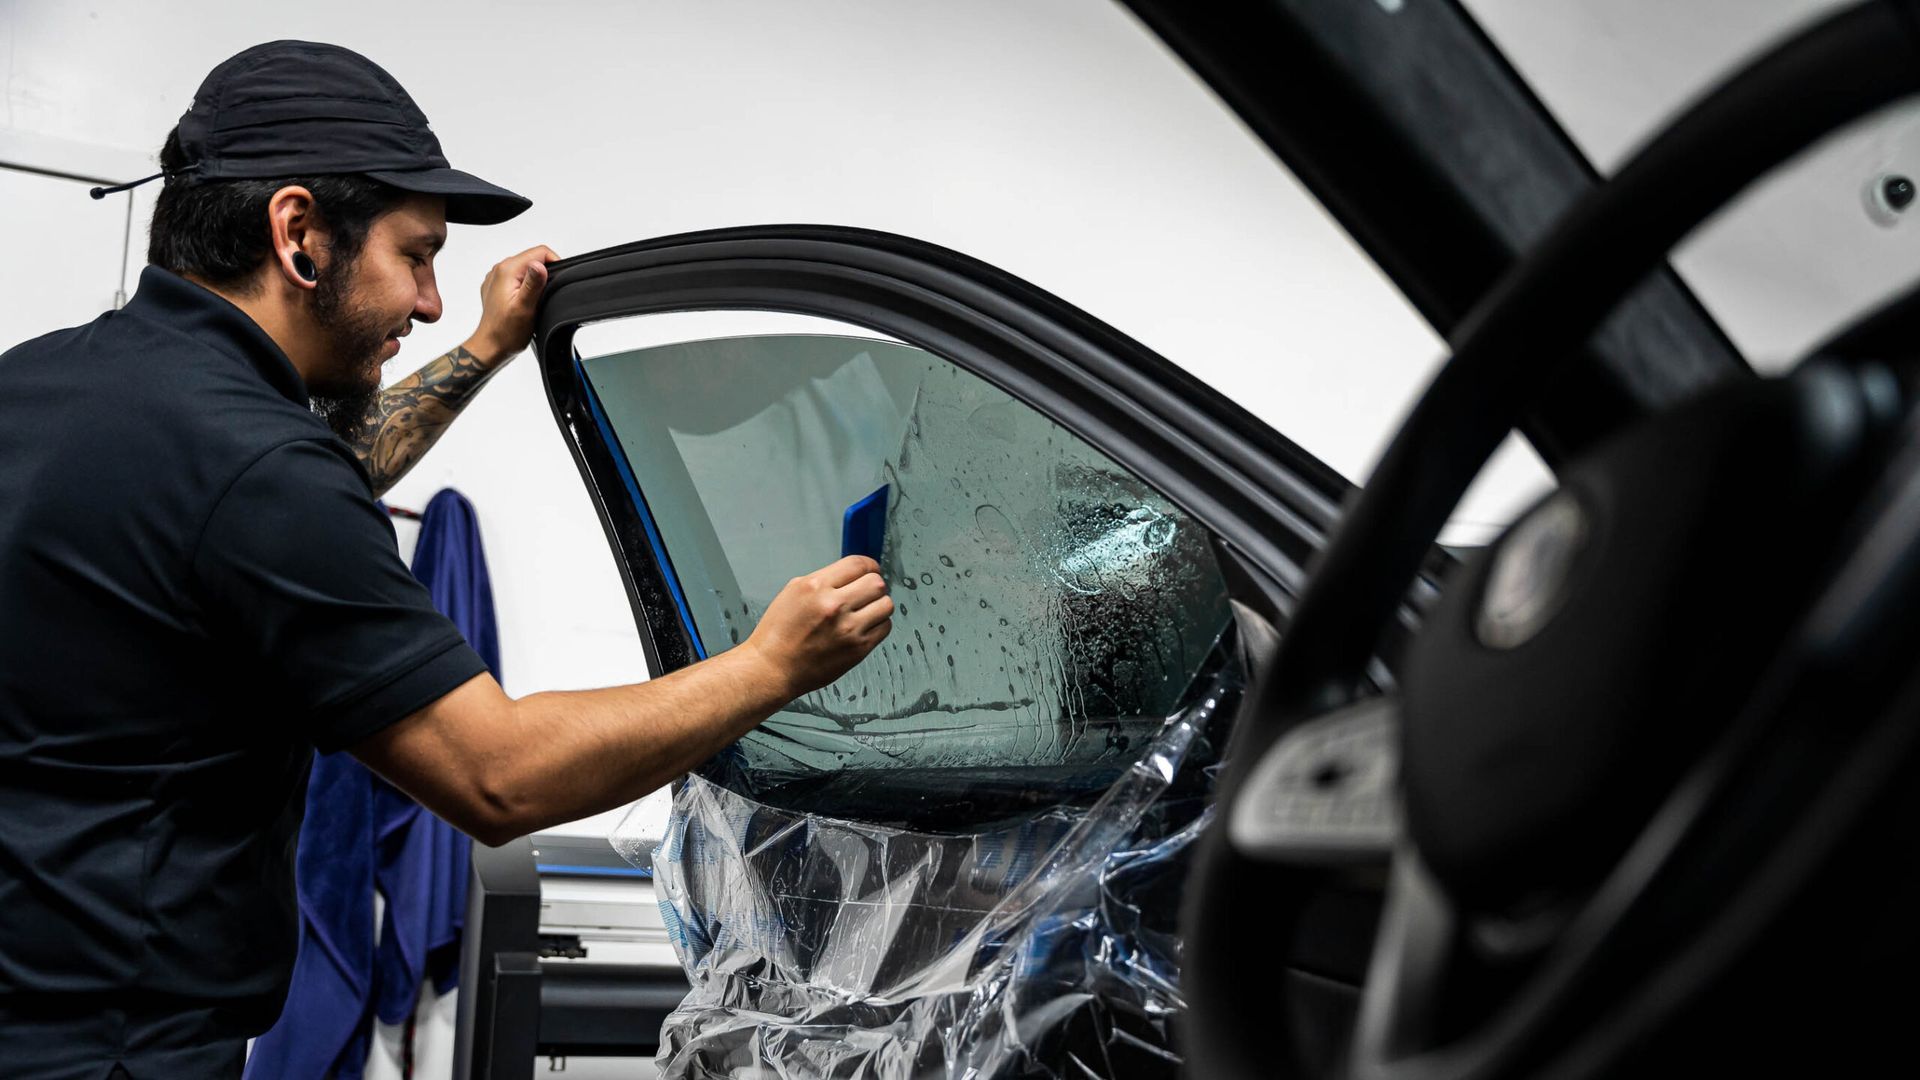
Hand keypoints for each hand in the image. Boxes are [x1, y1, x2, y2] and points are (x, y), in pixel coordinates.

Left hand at [464, 245, 560, 366]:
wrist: (491, 346)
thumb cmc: (506, 332)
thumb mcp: (525, 308)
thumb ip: (533, 283)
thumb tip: (540, 265)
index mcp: (507, 270)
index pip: (539, 252)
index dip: (555, 263)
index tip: (557, 281)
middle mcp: (500, 270)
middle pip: (533, 258)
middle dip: (545, 274)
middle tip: (544, 296)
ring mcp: (497, 278)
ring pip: (526, 268)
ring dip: (535, 281)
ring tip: (534, 301)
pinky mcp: (498, 286)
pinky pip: (518, 278)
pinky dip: (525, 287)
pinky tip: (524, 303)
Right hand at [739, 556, 893, 699]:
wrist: (773, 668)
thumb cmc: (779, 633)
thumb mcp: (793, 592)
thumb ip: (824, 580)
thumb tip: (849, 576)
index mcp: (816, 586)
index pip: (858, 564)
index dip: (869, 566)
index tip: (869, 571)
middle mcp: (834, 605)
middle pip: (877, 583)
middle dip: (874, 585)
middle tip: (866, 593)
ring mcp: (848, 628)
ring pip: (886, 605)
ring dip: (878, 605)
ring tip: (866, 611)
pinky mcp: (858, 649)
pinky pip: (885, 628)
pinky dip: (878, 625)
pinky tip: (864, 627)